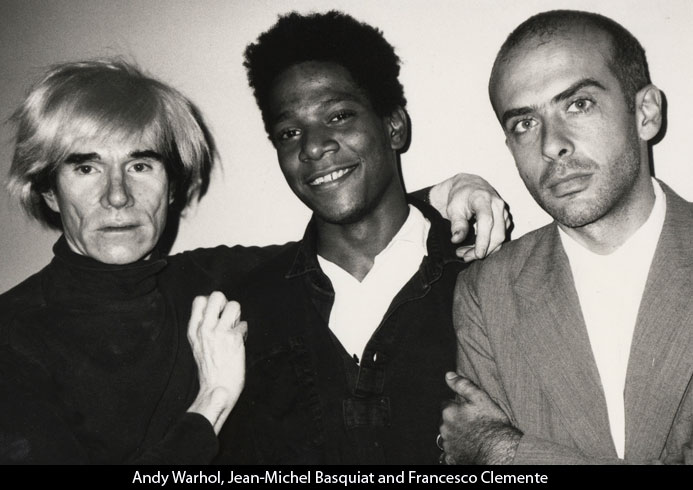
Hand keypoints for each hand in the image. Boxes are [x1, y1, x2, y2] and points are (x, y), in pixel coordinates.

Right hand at [186, 292, 247, 433]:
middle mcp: (205, 328)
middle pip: (217, 295)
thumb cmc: (209, 370)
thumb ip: (204, 328)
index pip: (199, 300)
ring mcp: (219, 332)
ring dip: (237, 316)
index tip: (216, 315)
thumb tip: (217, 313)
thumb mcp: (198, 346)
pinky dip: (244, 332)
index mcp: (194, 331)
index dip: (211, 303)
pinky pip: (244, 324)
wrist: (216, 390)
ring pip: (234, 305)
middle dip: (226, 303)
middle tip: (228, 319)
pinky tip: (240, 342)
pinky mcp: (233, 339)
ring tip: (235, 328)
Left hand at [429, 173, 510, 260]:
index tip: (477, 255)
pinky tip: (474, 248)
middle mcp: (497, 205)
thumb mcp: (453, 208)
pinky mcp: (505, 220)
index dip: (483, 240)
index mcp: (483, 199)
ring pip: (500, 237)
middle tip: (464, 256)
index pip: (487, 222)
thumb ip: (457, 223)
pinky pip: (500, 236)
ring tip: (465, 253)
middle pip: (497, 234)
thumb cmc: (460, 196)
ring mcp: (504, 213)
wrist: (470, 186)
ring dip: (484, 249)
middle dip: (483, 249)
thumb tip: (456, 240)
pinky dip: (488, 245)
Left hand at [439, 372, 520, 463]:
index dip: (457, 406)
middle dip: (455, 420)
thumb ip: (462, 385)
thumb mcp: (480, 397)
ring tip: (472, 436)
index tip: (467, 410)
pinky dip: (455, 450)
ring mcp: (447, 444)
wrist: (499, 450)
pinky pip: (449, 452)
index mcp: (449, 412)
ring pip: (447, 436)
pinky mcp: (452, 458)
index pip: (446, 404)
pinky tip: (467, 448)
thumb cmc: (492, 423)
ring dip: (455, 435)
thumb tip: (448, 375)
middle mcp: (444, 428)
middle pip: (446, 420)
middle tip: (472, 423)